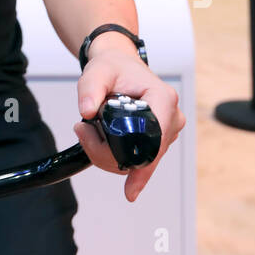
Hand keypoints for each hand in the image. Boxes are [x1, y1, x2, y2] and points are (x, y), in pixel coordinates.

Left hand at [73, 49, 184, 201]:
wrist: (120, 66)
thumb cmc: (114, 68)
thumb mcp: (97, 72)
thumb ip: (90, 89)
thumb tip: (87, 111)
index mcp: (163, 99)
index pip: (156, 140)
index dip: (143, 165)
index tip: (130, 188)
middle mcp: (171, 117)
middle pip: (145, 156)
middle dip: (109, 154)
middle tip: (83, 131)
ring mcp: (166, 131)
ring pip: (139, 162)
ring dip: (108, 154)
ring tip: (89, 128)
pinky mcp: (157, 140)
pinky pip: (137, 160)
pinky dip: (114, 155)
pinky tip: (99, 140)